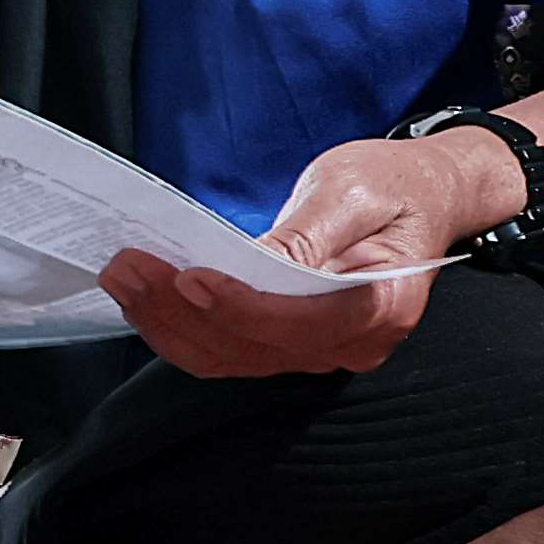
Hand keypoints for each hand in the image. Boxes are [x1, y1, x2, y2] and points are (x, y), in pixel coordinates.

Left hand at [99, 129, 499, 374]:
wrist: (420, 197)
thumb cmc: (392, 186)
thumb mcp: (352, 192)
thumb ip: (307, 235)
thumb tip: (255, 262)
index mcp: (383, 306)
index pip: (299, 323)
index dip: (238, 306)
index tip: (186, 275)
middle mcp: (354, 344)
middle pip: (253, 347)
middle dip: (181, 311)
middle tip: (127, 266)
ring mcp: (321, 352)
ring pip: (231, 357)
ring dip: (168, 323)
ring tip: (122, 276)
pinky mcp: (290, 344)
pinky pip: (229, 351)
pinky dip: (181, 328)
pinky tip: (144, 295)